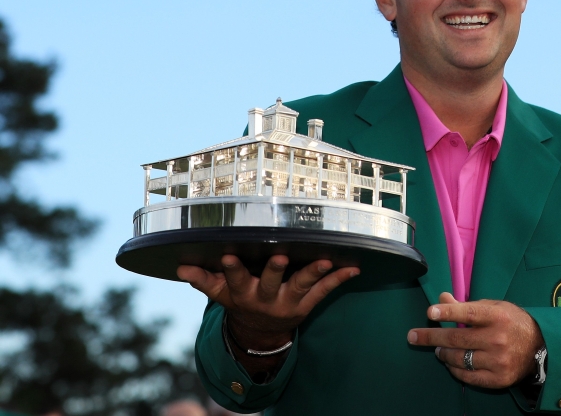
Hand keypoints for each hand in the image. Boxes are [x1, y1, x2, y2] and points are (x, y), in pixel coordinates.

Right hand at [178, 255, 358, 346]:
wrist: (262, 331)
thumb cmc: (240, 300)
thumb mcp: (221, 293)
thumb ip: (204, 280)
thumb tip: (180, 269)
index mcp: (244, 294)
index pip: (235, 281)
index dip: (232, 270)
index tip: (227, 256)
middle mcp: (267, 299)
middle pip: (271, 284)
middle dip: (274, 271)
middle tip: (279, 256)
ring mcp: (290, 302)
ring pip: (302, 286)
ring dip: (313, 272)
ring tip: (325, 260)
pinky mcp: (308, 303)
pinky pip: (325, 290)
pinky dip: (339, 278)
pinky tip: (353, 268)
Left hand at [406, 293, 543, 388]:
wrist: (540, 348)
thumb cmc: (513, 323)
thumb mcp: (494, 308)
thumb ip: (467, 305)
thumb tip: (441, 298)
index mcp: (498, 316)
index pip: (468, 313)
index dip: (448, 312)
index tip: (430, 313)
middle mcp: (498, 338)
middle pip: (457, 339)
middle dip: (431, 337)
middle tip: (413, 336)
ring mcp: (498, 361)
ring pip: (459, 359)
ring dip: (443, 354)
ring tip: (438, 350)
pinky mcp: (498, 379)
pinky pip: (467, 376)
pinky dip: (455, 369)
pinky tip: (450, 363)